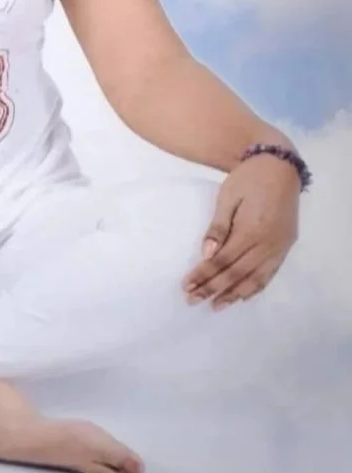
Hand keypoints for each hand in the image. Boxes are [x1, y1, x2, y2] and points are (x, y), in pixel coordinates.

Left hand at [182, 153, 300, 309]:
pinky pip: (270, 273)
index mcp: (251, 230)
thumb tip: (207, 255)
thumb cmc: (248, 178)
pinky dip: (255, 287)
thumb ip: (218, 227)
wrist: (280, 166)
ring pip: (255, 279)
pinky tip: (243, 295)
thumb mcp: (228, 196)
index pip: (223, 261)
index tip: (186, 286)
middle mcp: (267, 244)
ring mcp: (279, 248)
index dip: (204, 275)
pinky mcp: (285, 247)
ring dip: (234, 294)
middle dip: (213, 288)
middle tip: (193, 300)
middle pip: (237, 273)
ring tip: (216, 306)